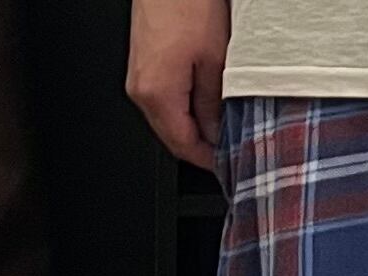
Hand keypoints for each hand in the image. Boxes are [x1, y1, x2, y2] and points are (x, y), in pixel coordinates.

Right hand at [127, 0, 230, 170]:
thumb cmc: (188, 3)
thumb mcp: (215, 61)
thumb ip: (214, 105)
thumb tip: (217, 133)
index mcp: (157, 94)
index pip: (183, 146)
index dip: (208, 161)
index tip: (228, 166)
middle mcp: (140, 90)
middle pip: (172, 136)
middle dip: (201, 147)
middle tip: (229, 152)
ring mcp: (137, 76)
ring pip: (167, 119)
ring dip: (193, 127)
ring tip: (221, 127)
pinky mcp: (142, 64)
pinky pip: (162, 99)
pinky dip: (183, 108)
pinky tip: (204, 103)